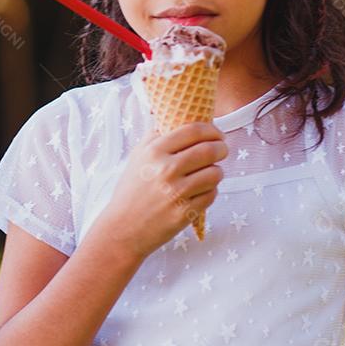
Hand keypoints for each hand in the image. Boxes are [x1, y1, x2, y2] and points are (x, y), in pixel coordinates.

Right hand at [93, 122, 227, 261]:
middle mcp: (165, 170)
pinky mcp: (184, 213)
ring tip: (210, 174)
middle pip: (209, 150)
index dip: (211, 130)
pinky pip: (211, 195)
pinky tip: (201, 191)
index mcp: (154, 151)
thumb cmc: (131, 191)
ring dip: (217, 172)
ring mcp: (176, 192)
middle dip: (221, 149)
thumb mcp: (137, 158)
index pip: (193, 131)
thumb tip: (176, 116)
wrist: (123, 229)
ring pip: (215, 173)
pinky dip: (210, 192)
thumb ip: (155, 136)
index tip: (216, 134)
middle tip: (222, 150)